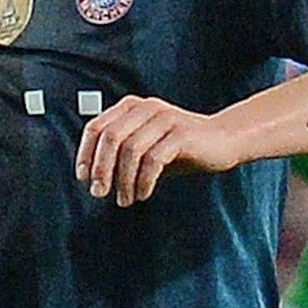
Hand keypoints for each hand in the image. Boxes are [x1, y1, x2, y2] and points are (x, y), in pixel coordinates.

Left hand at [75, 95, 240, 205]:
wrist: (224, 140)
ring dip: (123, 180)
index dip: (85, 154)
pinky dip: (144, 181)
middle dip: (101, 169)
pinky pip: (153, 159)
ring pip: (130, 150)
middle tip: (99, 193)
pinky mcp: (181, 134)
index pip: (96, 128)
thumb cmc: (178, 147)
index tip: (84, 179)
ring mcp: (164, 118)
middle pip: (110, 138)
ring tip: (125, 200)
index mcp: (130, 107)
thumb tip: (91, 179)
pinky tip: (143, 195)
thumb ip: (118, 156)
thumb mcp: (143, 148)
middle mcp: (145, 107)